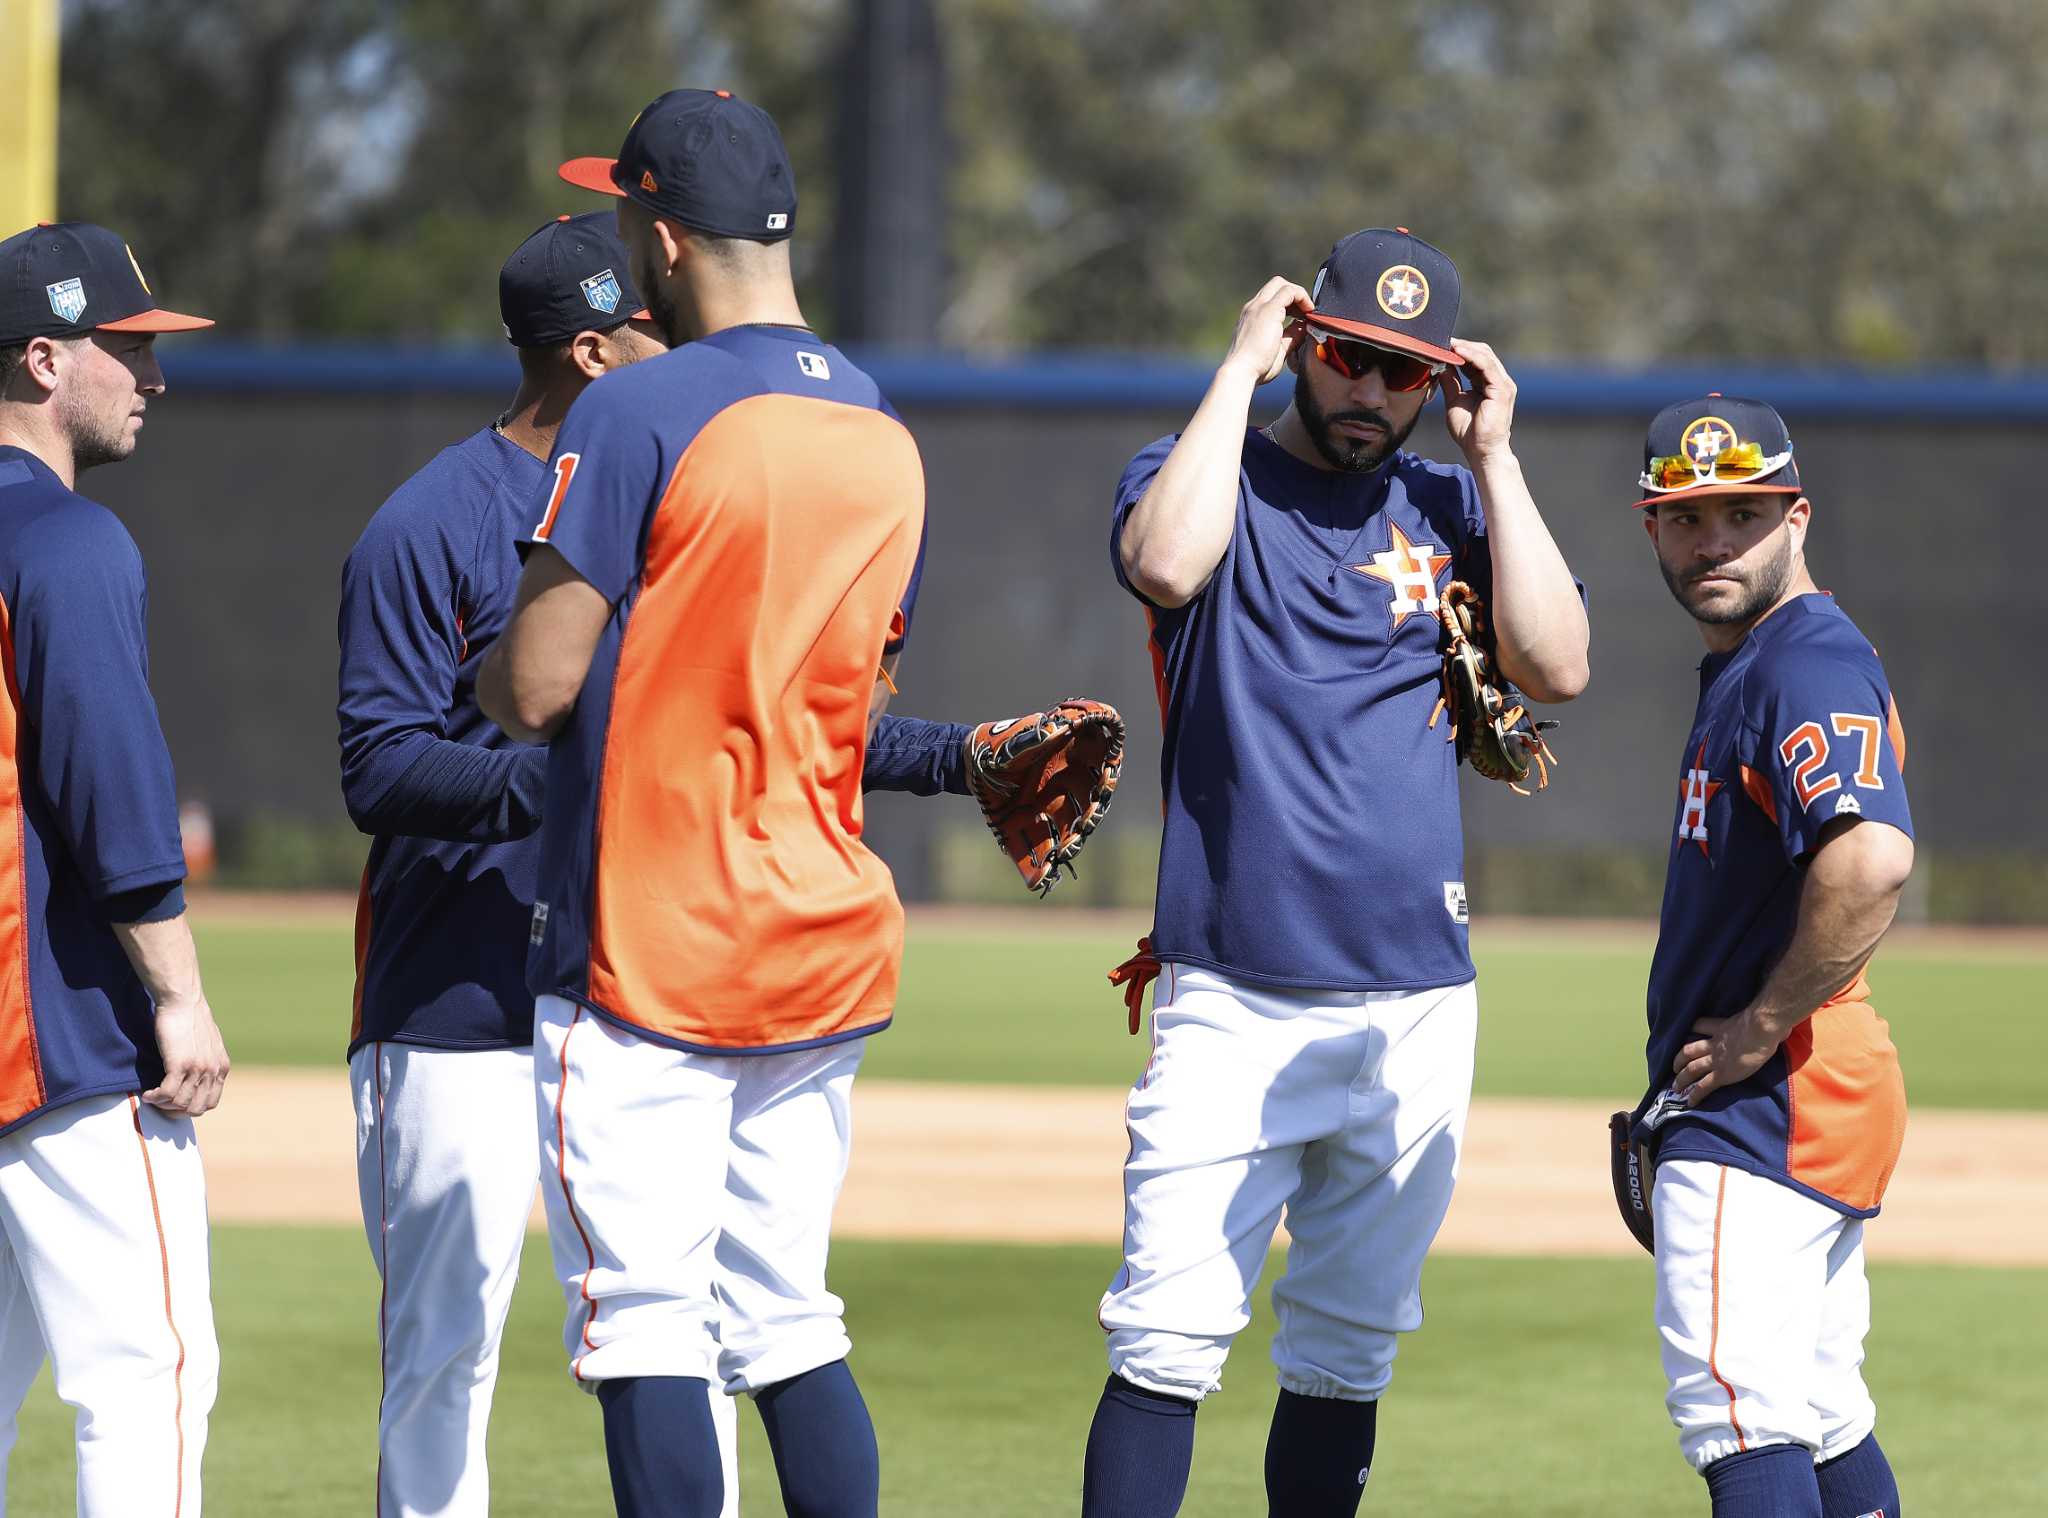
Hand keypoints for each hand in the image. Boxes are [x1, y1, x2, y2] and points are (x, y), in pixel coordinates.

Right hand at [146, 995, 230, 1116]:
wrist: (183, 1001)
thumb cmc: (191, 1019)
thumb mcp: (208, 1044)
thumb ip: (207, 1061)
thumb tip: (197, 1077)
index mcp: (221, 1067)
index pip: (211, 1102)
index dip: (191, 1108)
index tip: (176, 1105)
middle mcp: (213, 1070)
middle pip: (196, 1107)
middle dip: (177, 1111)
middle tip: (162, 1105)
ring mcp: (197, 1069)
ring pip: (180, 1103)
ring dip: (163, 1105)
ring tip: (153, 1097)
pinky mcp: (180, 1064)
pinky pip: (166, 1093)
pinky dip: (154, 1098)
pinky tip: (147, 1093)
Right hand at [1222, 277, 1313, 385]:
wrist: (1241, 372)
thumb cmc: (1255, 369)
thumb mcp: (1278, 350)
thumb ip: (1291, 336)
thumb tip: (1303, 327)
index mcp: (1251, 317)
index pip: (1271, 297)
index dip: (1290, 303)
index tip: (1300, 317)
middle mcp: (1253, 307)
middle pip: (1276, 285)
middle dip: (1294, 294)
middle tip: (1305, 312)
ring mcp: (1259, 306)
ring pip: (1281, 284)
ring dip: (1298, 295)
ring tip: (1308, 313)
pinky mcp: (1268, 309)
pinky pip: (1289, 291)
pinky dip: (1302, 297)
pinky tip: (1308, 312)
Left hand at [1440, 338, 1516, 463]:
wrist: (1481, 451)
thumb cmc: (1469, 432)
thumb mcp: (1454, 401)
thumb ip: (1450, 382)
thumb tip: (1440, 365)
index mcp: (1488, 383)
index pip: (1476, 359)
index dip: (1459, 351)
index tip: (1441, 345)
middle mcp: (1498, 381)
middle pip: (1482, 353)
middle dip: (1462, 346)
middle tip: (1442, 341)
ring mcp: (1503, 384)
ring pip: (1485, 356)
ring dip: (1466, 348)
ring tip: (1448, 343)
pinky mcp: (1502, 389)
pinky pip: (1487, 366)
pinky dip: (1472, 356)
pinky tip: (1458, 351)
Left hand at [1671, 1010, 1781, 1105]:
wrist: (1760, 1030)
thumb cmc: (1765, 1022)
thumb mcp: (1758, 1019)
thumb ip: (1763, 1024)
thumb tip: (1785, 1029)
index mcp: (1721, 1027)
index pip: (1700, 1025)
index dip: (1692, 1028)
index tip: (1686, 1033)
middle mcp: (1714, 1044)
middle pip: (1689, 1050)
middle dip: (1679, 1060)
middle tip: (1673, 1068)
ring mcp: (1716, 1059)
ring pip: (1692, 1069)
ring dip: (1682, 1078)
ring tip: (1675, 1087)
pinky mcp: (1722, 1074)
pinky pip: (1704, 1086)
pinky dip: (1695, 1094)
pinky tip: (1690, 1102)